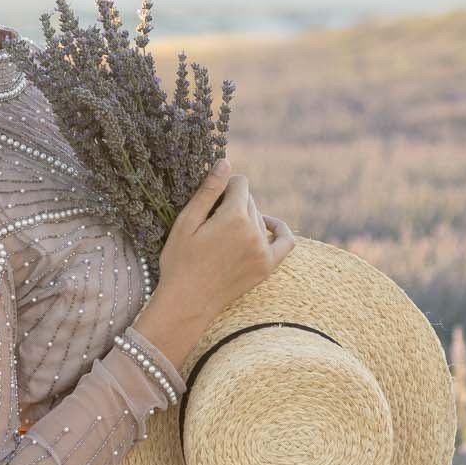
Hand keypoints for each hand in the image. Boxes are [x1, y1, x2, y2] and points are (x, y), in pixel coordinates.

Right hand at [142, 158, 296, 367]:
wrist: (186, 302)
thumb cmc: (179, 261)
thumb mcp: (186, 221)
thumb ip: (209, 190)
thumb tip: (226, 162)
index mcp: (234, 217)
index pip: (239, 183)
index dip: (222, 187)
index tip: (208, 201)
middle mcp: (254, 232)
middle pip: (249, 201)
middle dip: (232, 203)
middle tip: (210, 223)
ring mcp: (264, 251)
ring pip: (260, 218)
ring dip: (246, 218)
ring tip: (223, 233)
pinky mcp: (267, 267)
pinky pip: (286, 241)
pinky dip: (279, 229)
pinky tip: (267, 225)